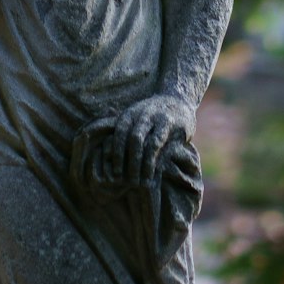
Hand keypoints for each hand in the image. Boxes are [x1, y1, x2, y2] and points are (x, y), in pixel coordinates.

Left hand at [74, 95, 195, 191]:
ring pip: (151, 144)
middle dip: (132, 162)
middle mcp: (145, 113)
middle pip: (135, 139)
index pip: (120, 133)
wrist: (178, 101)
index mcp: (131, 113)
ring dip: (145, 165)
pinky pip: (167, 147)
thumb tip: (106, 158)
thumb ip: (124, 133)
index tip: (115, 173)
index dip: (117, 154)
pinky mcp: (177, 126)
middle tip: (130, 182)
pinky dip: (158, 161)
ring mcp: (162, 118)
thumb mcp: (134, 119)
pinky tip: (155, 173)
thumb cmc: (151, 116)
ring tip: (142, 182)